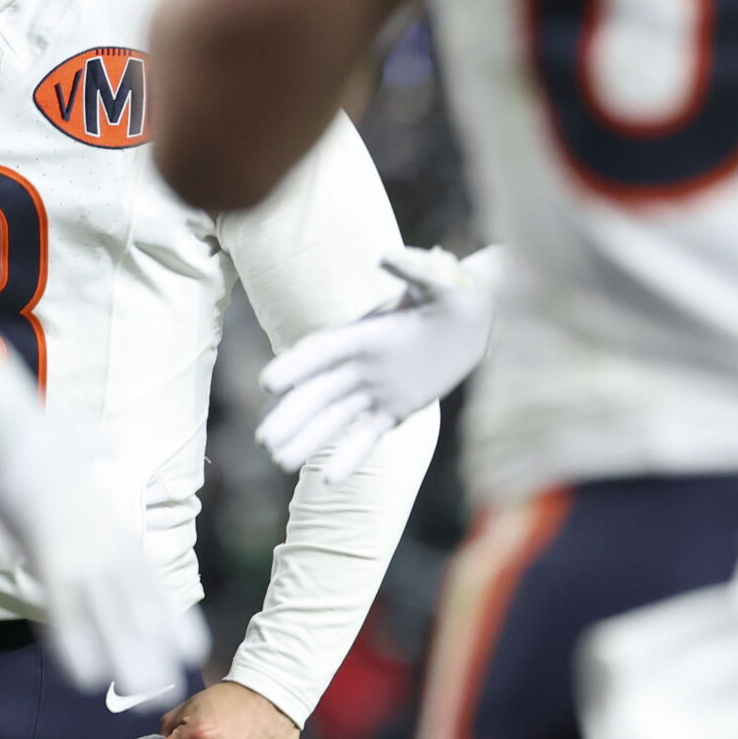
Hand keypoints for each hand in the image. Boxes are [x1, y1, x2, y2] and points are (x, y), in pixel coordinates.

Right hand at [0, 430, 207, 697]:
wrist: (1, 422)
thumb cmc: (27, 457)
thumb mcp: (64, 502)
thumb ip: (75, 533)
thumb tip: (69, 553)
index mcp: (114, 530)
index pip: (152, 584)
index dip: (172, 619)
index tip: (191, 651)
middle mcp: (106, 543)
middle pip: (139, 608)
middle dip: (155, 653)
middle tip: (168, 696)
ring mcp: (80, 549)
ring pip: (111, 616)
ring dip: (126, 660)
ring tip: (140, 697)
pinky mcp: (47, 551)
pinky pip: (65, 608)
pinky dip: (76, 644)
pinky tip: (84, 677)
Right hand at [258, 244, 502, 483]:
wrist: (474, 320)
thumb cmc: (456, 293)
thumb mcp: (442, 280)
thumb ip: (415, 270)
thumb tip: (387, 258)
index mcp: (365, 333)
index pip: (322, 351)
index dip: (296, 365)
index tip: (268, 383)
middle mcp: (362, 364)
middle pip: (318, 393)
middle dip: (292, 415)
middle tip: (264, 440)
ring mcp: (375, 390)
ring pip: (334, 418)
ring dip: (307, 439)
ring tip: (278, 460)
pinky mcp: (393, 411)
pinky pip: (367, 436)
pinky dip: (348, 457)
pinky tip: (328, 481)